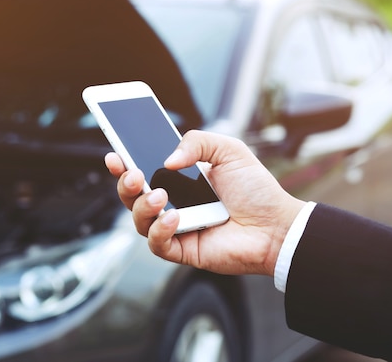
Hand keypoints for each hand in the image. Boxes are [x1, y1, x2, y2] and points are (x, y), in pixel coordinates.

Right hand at [106, 130, 304, 276]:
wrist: (277, 226)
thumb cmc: (255, 189)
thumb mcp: (228, 150)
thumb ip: (196, 142)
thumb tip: (166, 161)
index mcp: (178, 178)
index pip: (142, 169)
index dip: (123, 163)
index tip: (114, 154)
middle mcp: (172, 203)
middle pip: (132, 196)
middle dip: (124, 184)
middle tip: (132, 173)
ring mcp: (175, 227)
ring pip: (139, 220)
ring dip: (142, 205)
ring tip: (160, 195)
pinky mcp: (182, 250)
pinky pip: (156, 243)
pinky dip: (159, 230)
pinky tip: (175, 218)